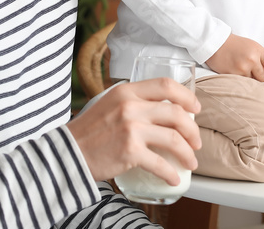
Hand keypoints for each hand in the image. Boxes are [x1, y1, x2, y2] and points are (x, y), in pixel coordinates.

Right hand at [67, 78, 200, 185]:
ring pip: (174, 138)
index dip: (186, 96)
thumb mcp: (109, 103)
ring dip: (188, 153)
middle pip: (176, 113)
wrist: (67, 153)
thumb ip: (132, 101)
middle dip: (192, 130)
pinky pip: (160, 163)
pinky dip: (171, 173)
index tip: (195, 108)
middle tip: (196, 141)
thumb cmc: (89, 131)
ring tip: (191, 161)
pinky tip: (174, 178)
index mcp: (127, 91)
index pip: (165, 85)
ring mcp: (131, 129)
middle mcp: (131, 106)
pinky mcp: (130, 152)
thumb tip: (161, 109)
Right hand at [205, 33, 263, 88]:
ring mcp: (242, 67)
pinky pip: (243, 82)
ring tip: (242, 68)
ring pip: (253, 81)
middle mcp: (252, 59)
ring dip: (251, 78)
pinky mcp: (233, 74)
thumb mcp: (253, 46)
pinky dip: (242, 80)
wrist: (216, 42)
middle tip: (254, 70)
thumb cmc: (236, 44)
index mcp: (258, 51)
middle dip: (261, 77)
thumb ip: (263, 58)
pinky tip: (236, 70)